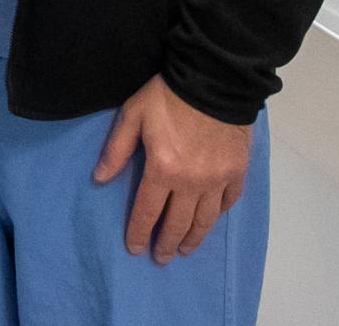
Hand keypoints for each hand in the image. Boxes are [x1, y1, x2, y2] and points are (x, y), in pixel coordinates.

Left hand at [95, 74, 254, 262]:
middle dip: (167, 244)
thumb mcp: (132, 116)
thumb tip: (100, 179)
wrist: (214, 81)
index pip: (147, 211)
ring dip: (194, 238)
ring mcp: (218, 179)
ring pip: (205, 219)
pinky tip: (211, 219)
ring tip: (186, 250)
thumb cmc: (167, 96)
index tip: (135, 249)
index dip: (139, 233)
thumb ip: (116, 149)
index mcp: (162, 170)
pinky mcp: (237, 171)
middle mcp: (191, 183)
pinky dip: (218, 214)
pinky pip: (228, 201)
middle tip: (162, 258)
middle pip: (177, 223)